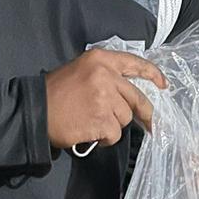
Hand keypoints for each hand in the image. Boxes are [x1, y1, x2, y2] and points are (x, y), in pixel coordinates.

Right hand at [45, 50, 165, 148]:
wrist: (34, 111)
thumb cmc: (55, 92)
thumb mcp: (81, 70)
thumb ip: (106, 75)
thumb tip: (130, 93)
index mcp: (101, 59)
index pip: (135, 63)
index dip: (153, 75)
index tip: (163, 85)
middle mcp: (106, 76)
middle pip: (136, 98)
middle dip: (143, 113)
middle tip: (147, 123)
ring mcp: (104, 99)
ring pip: (125, 118)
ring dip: (113, 125)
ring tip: (93, 122)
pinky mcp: (101, 120)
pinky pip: (114, 134)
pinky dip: (104, 138)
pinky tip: (90, 132)